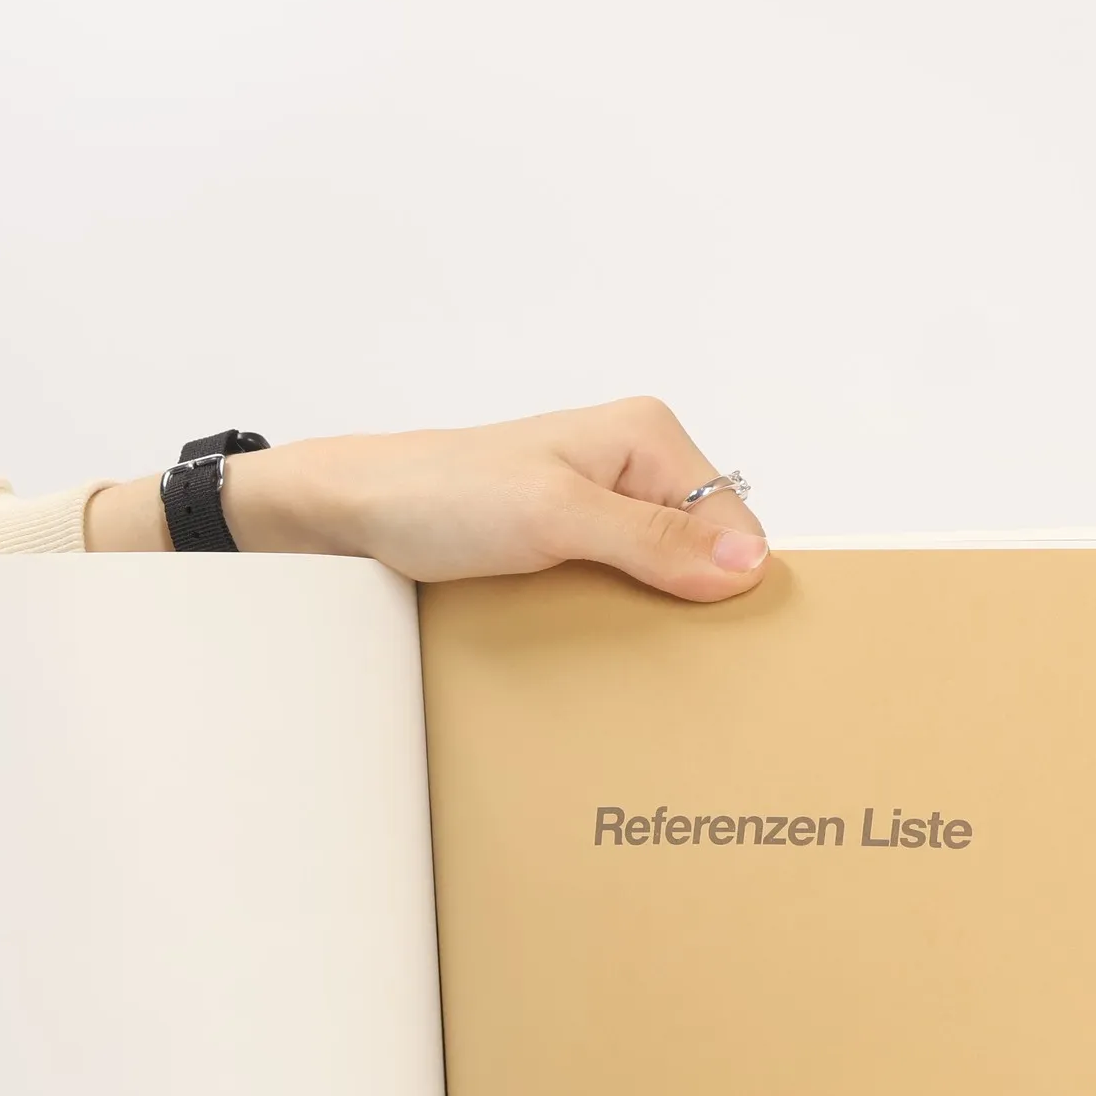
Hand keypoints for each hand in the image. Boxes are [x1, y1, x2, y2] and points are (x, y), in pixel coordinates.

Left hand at [84, 397, 769, 602]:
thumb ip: (652, 539)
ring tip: (630, 659)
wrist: (349, 516)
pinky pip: (613, 590)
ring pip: (658, 578)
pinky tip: (594, 648)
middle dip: (690, 605)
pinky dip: (608, 621)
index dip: (728, 583)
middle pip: (701, 552)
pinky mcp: (561, 543)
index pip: (733, 523)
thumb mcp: (556, 517)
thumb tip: (747, 564)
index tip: (713, 639)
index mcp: (646, 435)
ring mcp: (594, 506)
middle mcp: (628, 465)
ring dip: (646, 620)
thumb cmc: (438, 496)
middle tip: (671, 660)